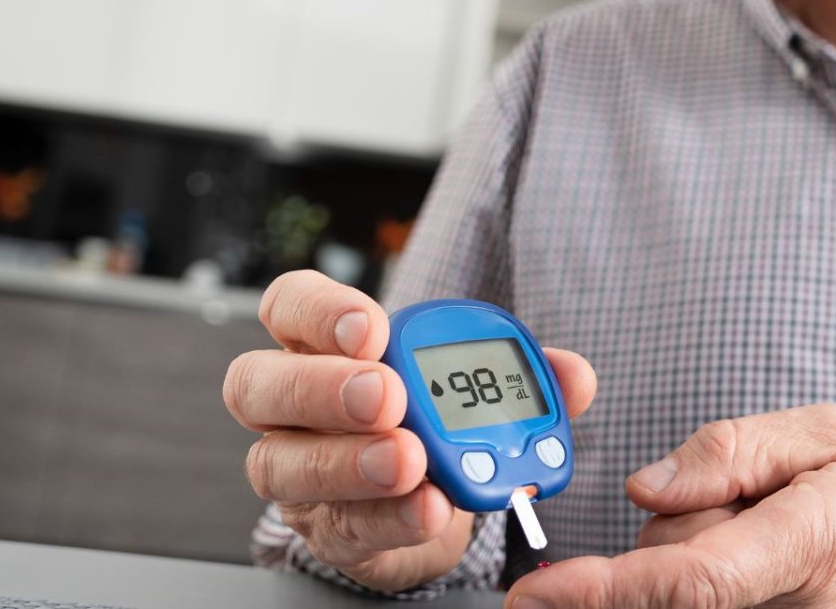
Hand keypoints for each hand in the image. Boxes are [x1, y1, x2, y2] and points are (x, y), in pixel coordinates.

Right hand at [223, 270, 596, 592]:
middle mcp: (290, 405)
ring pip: (282, 464)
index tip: (373, 328)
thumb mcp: (479, 389)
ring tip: (410, 462)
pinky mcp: (324, 531)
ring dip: (351, 463)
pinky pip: (342, 525)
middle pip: (260, 384)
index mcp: (324, 345)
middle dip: (325, 387)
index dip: (321, 312)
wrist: (430, 505)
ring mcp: (295, 470)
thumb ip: (524, 375)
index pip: (289, 305)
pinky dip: (392, 518)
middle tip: (389, 396)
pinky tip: (430, 509)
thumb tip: (575, 375)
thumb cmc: (436, 423)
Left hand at [504, 403, 835, 607]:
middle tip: (750, 504)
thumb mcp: (828, 435)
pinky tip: (760, 568)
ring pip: (688, 596)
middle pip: (674, 579)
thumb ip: (732, 450)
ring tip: (768, 537)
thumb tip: (644, 484)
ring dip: (701, 558)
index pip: (690, 578)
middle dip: (681, 529)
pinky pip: (708, 605)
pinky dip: (711, 583)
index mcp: (810, 540)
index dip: (605, 589)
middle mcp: (796, 605)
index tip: (537, 592)